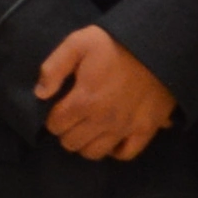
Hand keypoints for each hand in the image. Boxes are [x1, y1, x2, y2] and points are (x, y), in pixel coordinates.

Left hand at [35, 24, 175, 161]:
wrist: (157, 47)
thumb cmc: (115, 44)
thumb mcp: (78, 43)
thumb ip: (54, 67)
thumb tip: (40, 94)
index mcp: (83, 101)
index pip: (55, 125)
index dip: (53, 117)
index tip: (60, 107)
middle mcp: (102, 121)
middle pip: (71, 143)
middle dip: (67, 132)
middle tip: (73, 118)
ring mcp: (124, 128)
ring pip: (94, 153)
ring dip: (86, 143)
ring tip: (89, 129)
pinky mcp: (145, 130)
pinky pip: (125, 154)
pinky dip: (115, 151)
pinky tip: (112, 138)